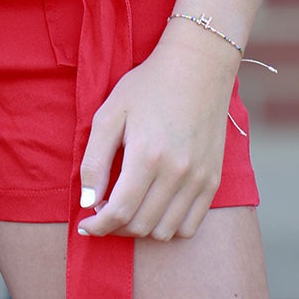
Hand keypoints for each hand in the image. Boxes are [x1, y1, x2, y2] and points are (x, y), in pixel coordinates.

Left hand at [76, 28, 237, 241]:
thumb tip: (89, 202)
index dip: (97, 226)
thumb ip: (95, 160)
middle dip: (115, 227)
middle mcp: (176, 172)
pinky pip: (190, 226)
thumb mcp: (110, 112)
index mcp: (147, 155)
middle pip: (141, 225)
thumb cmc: (148, 86)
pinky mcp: (212, 180)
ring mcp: (198, 179)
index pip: (119, 212)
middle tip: (104, 211)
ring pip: (165, 231)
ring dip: (141, 229)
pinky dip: (169, 227)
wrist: (198, 66)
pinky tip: (154, 208)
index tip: (85, 226)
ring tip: (129, 208)